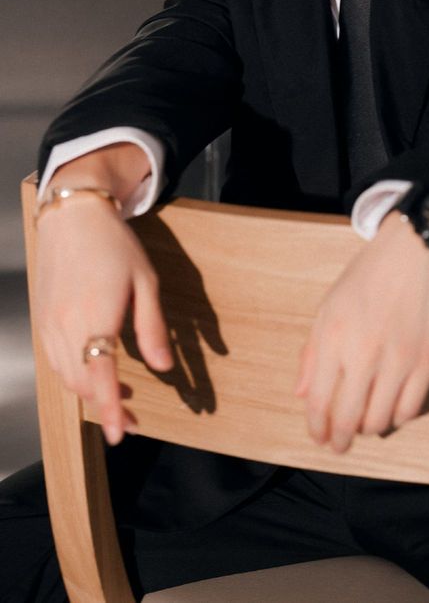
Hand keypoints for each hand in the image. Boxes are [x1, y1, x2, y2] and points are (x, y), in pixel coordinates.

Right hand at [35, 196, 172, 445]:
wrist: (73, 216)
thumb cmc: (114, 244)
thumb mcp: (145, 281)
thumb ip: (152, 327)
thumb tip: (164, 367)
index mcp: (97, 314)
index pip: (102, 376)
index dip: (112, 410)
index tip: (121, 434)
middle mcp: (67, 324)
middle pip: (83, 384)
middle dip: (106, 408)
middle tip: (131, 421)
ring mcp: (50, 323)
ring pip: (67, 376)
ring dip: (90, 393)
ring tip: (117, 398)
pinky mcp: (43, 319)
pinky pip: (56, 361)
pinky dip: (74, 375)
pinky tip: (92, 371)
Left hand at [295, 210, 428, 452]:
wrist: (414, 252)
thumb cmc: (367, 277)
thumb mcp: (328, 305)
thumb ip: (312, 352)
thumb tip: (302, 394)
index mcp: (333, 338)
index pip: (318, 401)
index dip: (316, 428)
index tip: (319, 437)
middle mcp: (364, 354)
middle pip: (349, 419)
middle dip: (340, 440)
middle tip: (339, 445)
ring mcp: (399, 360)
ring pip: (380, 420)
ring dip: (369, 429)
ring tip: (366, 425)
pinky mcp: (428, 362)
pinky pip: (411, 408)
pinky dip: (397, 417)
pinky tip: (391, 411)